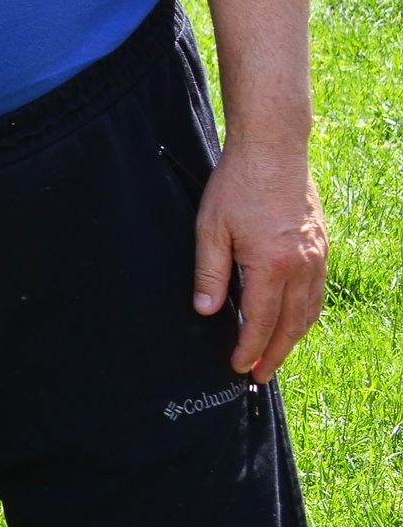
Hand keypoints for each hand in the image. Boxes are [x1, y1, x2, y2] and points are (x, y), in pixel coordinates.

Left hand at [192, 135, 327, 382]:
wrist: (274, 150)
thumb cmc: (237, 185)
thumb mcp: (210, 228)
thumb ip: (209, 273)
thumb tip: (206, 311)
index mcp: (272, 265)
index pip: (261, 321)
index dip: (249, 348)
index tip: (239, 367)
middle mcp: (302, 267)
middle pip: (291, 325)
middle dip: (274, 354)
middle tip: (260, 376)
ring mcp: (317, 257)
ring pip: (308, 312)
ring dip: (292, 339)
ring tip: (275, 357)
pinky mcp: (321, 247)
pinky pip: (317, 293)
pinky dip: (305, 315)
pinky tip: (293, 322)